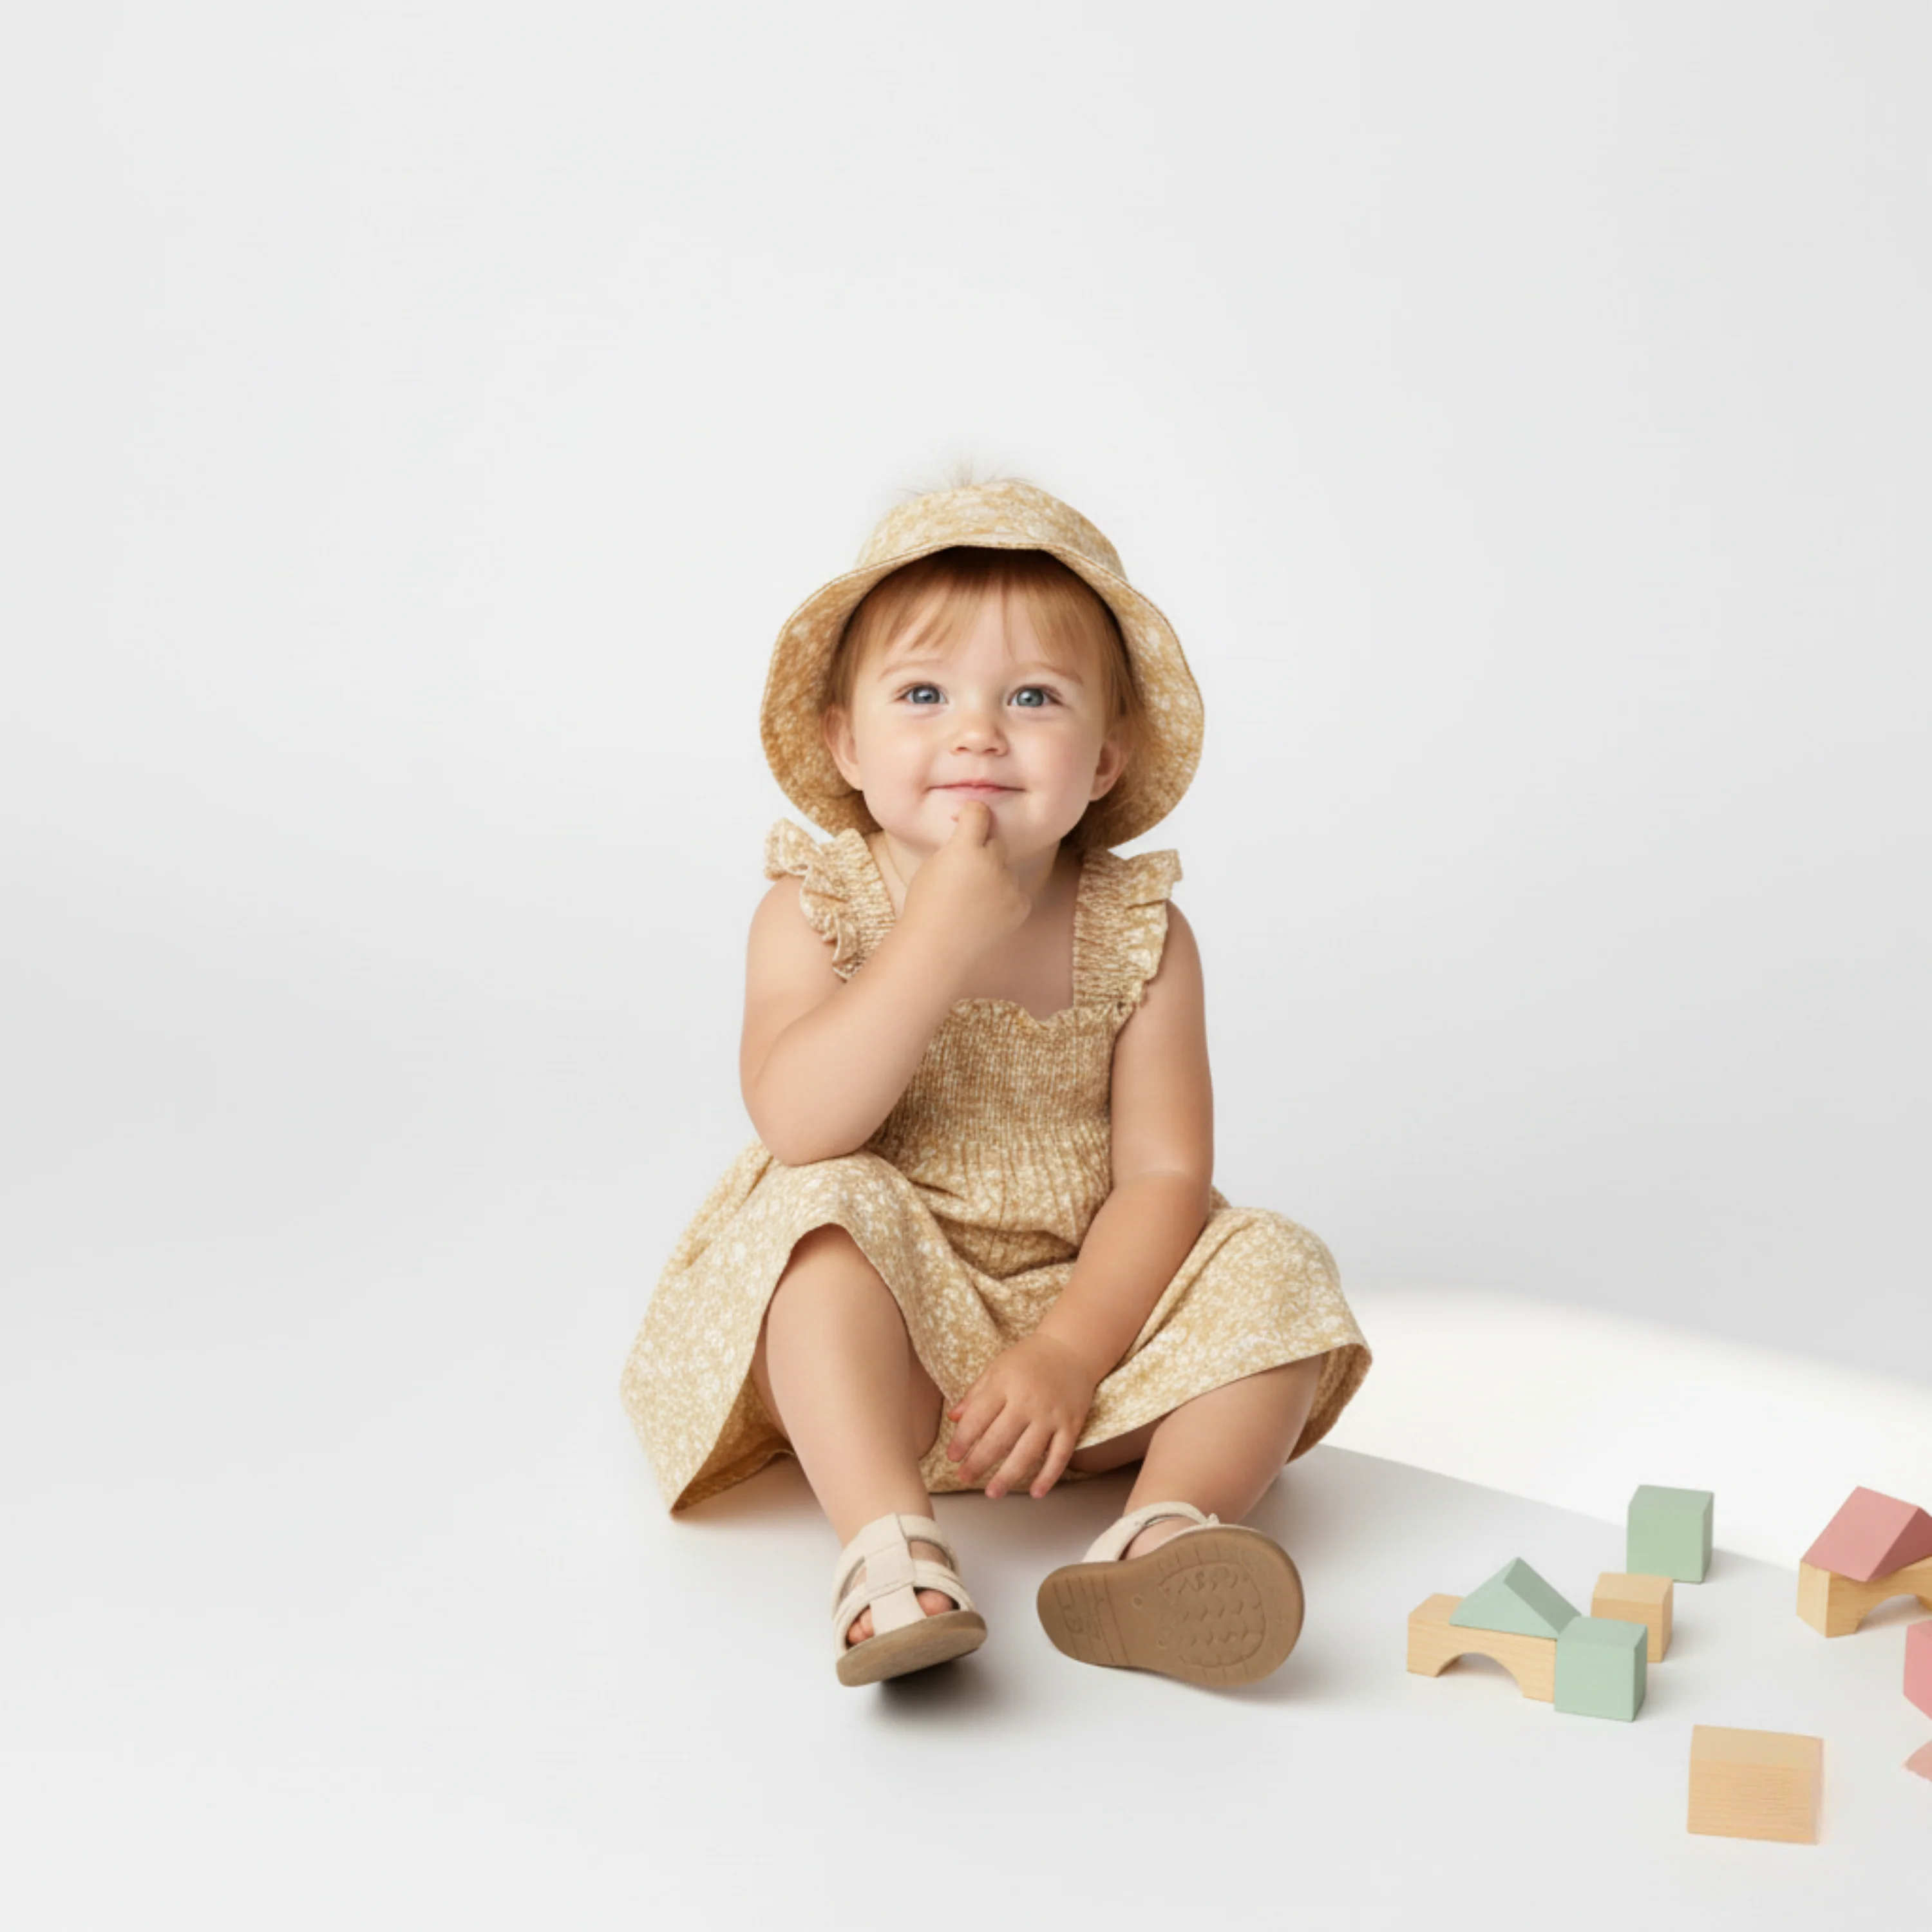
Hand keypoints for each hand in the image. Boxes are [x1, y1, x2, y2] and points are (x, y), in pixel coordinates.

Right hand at [898, 799, 1031, 973]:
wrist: (936, 950)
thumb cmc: (925, 908)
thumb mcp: (932, 867)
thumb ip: (955, 848)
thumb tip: (971, 835)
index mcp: (965, 849)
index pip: (979, 812)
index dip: (972, 813)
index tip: (967, 819)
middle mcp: (992, 862)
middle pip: (995, 842)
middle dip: (982, 851)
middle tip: (964, 874)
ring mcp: (1010, 885)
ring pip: (1005, 869)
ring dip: (993, 877)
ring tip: (971, 902)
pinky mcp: (1021, 905)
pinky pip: (1015, 892)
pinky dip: (1003, 899)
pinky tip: (984, 915)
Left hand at [944, 1332, 1098, 1499]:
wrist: (1072, 1349)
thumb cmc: (1029, 1359)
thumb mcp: (997, 1367)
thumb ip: (975, 1394)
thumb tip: (953, 1418)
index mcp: (1005, 1384)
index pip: (978, 1418)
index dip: (962, 1440)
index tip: (952, 1456)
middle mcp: (1028, 1401)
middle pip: (999, 1439)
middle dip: (979, 1462)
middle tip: (964, 1478)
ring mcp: (1051, 1415)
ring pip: (1028, 1453)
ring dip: (1008, 1476)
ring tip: (992, 1493)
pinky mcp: (1071, 1425)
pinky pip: (1060, 1456)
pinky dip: (1048, 1476)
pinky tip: (1035, 1492)